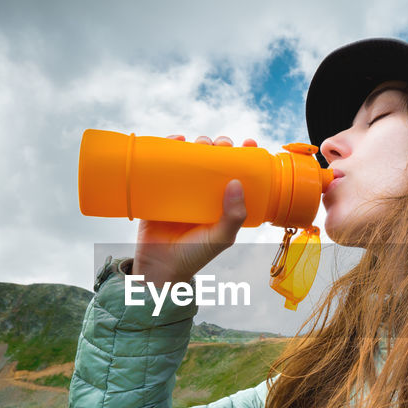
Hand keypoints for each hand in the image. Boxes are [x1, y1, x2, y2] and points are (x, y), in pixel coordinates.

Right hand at [131, 135, 253, 285]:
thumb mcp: (221, 238)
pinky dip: (170, 148)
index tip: (248, 143)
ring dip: (197, 144)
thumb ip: (233, 216)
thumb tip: (237, 183)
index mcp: (223, 203)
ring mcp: (183, 190)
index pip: (238, 174)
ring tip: (200, 143)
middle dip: (220, 147)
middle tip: (221, 145)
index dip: (245, 157)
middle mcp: (205, 194)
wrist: (159, 267)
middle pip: (215, 161)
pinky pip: (166, 164)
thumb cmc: (194, 255)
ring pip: (192, 159)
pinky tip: (176, 140)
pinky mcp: (161, 189)